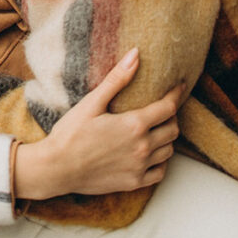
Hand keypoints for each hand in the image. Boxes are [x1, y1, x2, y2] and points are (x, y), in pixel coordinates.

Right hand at [13, 49, 181, 200]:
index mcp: (134, 124)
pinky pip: (160, 172)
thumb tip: (136, 55)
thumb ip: (117, 79)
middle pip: (173, 129)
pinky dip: (160, 161)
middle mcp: (142, 147)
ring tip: (157, 128)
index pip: (168, 107)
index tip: (180, 86)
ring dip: (167, 138)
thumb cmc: (71, 133)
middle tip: (163, 108)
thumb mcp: (92, 102)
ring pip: (169, 151)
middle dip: (172, 116)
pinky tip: (150, 153)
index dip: (177, 95)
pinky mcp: (134, 182)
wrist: (57, 168)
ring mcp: (140, 167)